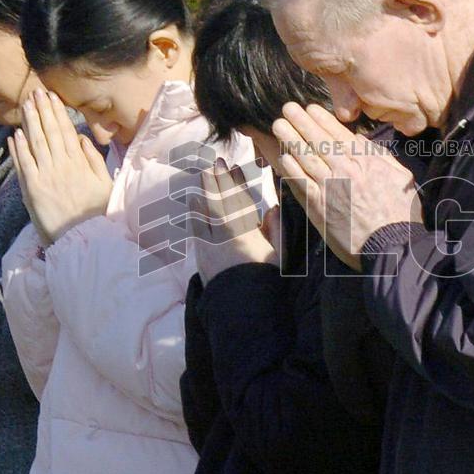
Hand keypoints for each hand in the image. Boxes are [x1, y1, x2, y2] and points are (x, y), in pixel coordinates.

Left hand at [8, 89, 112, 244]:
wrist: (84, 239)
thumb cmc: (98, 213)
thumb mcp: (105, 184)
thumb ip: (94, 160)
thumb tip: (82, 138)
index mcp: (80, 163)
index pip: (66, 131)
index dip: (58, 113)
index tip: (52, 97)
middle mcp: (62, 166)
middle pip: (49, 132)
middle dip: (42, 110)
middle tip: (35, 92)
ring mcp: (46, 177)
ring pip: (36, 143)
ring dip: (29, 122)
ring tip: (25, 104)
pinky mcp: (32, 190)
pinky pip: (24, 164)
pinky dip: (19, 148)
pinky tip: (16, 134)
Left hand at [189, 158, 276, 284]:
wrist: (242, 309)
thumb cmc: (264, 281)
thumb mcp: (278, 256)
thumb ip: (276, 230)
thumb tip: (273, 208)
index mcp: (247, 233)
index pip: (238, 200)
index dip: (233, 181)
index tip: (231, 166)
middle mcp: (226, 235)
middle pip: (219, 201)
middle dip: (216, 180)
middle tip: (214, 163)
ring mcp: (210, 245)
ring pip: (204, 212)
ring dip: (204, 192)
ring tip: (203, 176)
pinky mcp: (200, 255)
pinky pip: (195, 227)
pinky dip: (195, 212)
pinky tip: (194, 202)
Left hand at [271, 103, 420, 270]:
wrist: (392, 245)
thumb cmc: (401, 213)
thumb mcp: (399, 176)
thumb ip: (379, 157)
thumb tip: (360, 142)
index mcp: (366, 161)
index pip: (339, 134)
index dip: (321, 119)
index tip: (310, 108)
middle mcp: (345, 169)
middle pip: (318, 140)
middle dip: (301, 122)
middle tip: (287, 108)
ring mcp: (330, 187)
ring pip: (305, 157)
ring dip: (290, 139)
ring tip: (278, 125)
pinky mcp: (319, 207)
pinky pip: (300, 183)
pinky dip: (290, 169)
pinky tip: (282, 157)